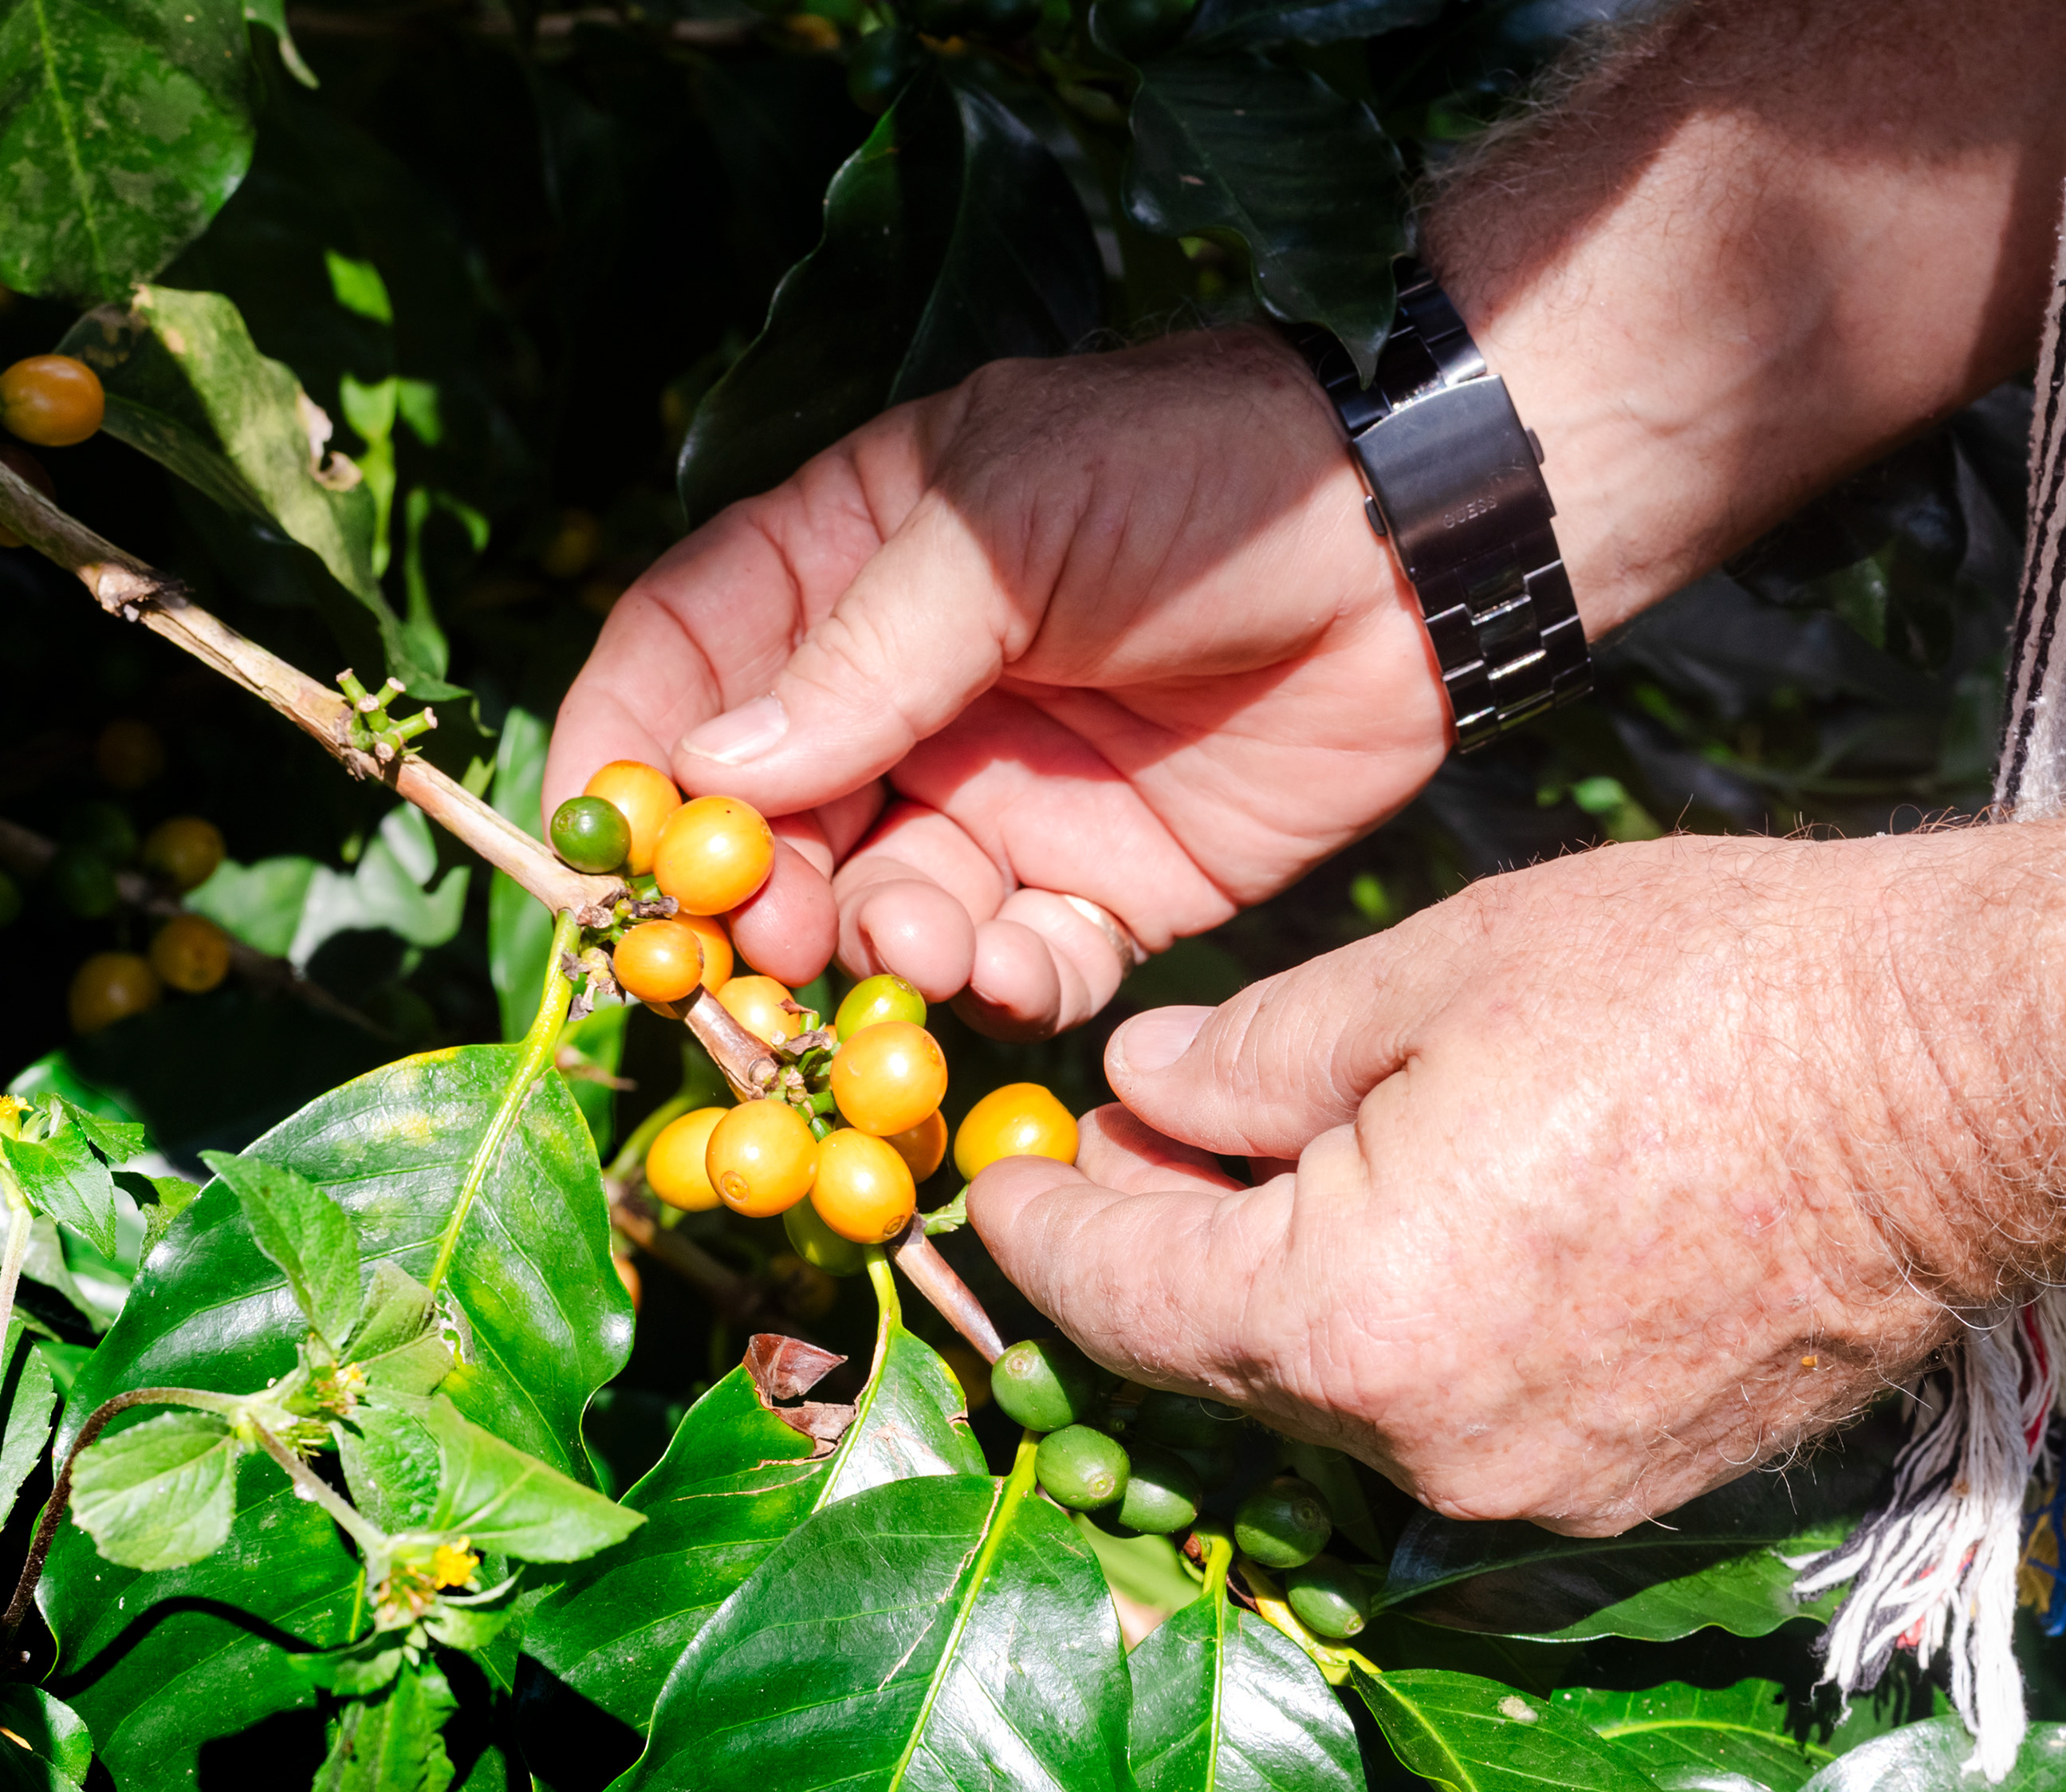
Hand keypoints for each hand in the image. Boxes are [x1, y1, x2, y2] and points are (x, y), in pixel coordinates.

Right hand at [544, 327, 1442, 1034]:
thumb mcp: (1004, 527)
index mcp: (854, 568)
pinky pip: (1021, 966)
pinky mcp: (1113, 886)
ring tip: (918, 939)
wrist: (1413, 544)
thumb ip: (861, 652)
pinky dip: (1004, 987)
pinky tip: (1014, 973)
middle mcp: (914, 696)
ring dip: (880, 944)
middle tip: (760, 944)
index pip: (688, 661)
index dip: (629, 752)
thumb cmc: (1200, 480)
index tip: (601, 848)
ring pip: (887, 908)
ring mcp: (1010, 799)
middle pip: (773, 819)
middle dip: (756, 889)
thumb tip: (709, 772)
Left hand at [966, 833, 1995, 1532]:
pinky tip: (1428, 1231)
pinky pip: (1454, 1421)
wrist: (1966, 1085)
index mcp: (1348, 1319)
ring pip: (1341, 1402)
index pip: (1119, 1295)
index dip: (1039, 1228)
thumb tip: (1135, 1095)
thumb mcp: (1440, 973)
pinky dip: (1404, 1339)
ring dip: (1288, 1299)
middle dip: (1159, 1256)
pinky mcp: (1625, 1490)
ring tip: (1288, 1169)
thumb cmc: (1708, 991)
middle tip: (1138, 1145)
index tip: (999, 1176)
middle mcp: (1425, 1446)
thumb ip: (1255, 1056)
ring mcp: (1535, 1488)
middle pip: (1221, 1366)